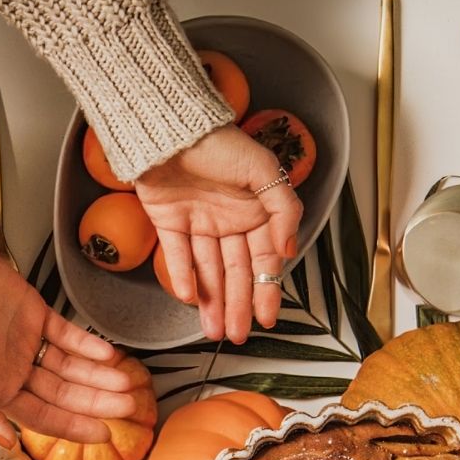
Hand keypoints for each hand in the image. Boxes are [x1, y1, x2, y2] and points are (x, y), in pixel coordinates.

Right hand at [0, 252, 137, 445]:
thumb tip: (7, 441)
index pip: (45, 417)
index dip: (74, 427)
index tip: (104, 434)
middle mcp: (16, 371)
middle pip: (66, 395)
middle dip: (97, 403)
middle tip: (128, 407)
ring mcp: (28, 344)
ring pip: (72, 367)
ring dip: (99, 377)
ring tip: (127, 383)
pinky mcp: (36, 316)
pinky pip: (69, 336)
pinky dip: (90, 345)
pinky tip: (109, 355)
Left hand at [135, 125, 303, 344]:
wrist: (169, 124)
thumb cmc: (219, 141)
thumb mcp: (263, 170)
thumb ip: (284, 210)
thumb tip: (289, 250)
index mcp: (256, 212)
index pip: (264, 261)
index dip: (266, 291)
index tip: (267, 319)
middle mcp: (229, 221)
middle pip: (236, 273)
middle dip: (237, 305)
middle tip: (237, 335)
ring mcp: (199, 223)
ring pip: (209, 270)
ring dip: (212, 301)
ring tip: (215, 330)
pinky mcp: (170, 221)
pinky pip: (177, 255)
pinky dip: (182, 276)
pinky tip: (188, 298)